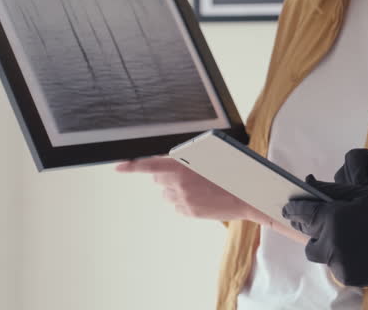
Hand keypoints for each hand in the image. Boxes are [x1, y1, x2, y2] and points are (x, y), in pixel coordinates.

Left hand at [116, 157, 267, 223]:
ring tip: (201, 186)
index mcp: (182, 165)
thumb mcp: (212, 155)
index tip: (118, 166)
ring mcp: (183, 199)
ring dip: (177, 189)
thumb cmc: (234, 171)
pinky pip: (178, 205)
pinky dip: (186, 200)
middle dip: (167, 175)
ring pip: (167, 193)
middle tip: (189, 172)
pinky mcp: (189, 212)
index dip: (131, 165)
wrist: (248, 195)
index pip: (148, 164)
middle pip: (158, 178)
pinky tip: (203, 197)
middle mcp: (178, 183)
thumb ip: (188, 156)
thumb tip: (172, 161)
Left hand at [282, 176, 367, 291]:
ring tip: (352, 238)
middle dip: (315, 232)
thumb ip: (333, 190)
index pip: (304, 213)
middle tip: (333, 225)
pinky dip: (343, 258)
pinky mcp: (348, 277)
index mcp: (334, 217)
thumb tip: (308, 184)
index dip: (294, 209)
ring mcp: (339, 263)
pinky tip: (362, 250)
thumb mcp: (365, 193)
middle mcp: (331, 242)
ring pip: (322, 254)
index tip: (288, 208)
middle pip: (308, 239)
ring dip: (330, 246)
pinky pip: (336, 266)